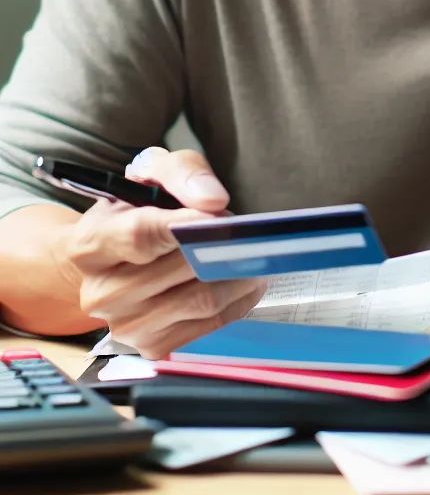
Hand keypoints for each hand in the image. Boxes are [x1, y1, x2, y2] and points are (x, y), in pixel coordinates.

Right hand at [61, 147, 264, 359]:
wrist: (115, 257)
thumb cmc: (137, 209)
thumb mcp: (153, 172)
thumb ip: (182, 173)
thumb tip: (213, 201)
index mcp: (90, 245)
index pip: (141, 236)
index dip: (186, 225)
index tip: (220, 215)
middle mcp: (100, 293)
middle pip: (180, 269)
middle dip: (221, 244)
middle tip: (240, 229)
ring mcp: (125, 326)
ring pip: (201, 299)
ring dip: (238, 273)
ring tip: (249, 253)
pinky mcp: (153, 346)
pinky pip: (210, 323)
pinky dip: (238, 300)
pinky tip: (244, 280)